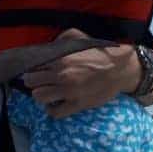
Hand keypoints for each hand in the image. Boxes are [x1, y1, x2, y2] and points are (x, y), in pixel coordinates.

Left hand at [21, 28, 135, 117]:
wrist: (121, 70)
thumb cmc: (100, 54)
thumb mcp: (81, 38)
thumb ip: (62, 39)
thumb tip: (47, 45)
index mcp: (60, 59)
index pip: (33, 66)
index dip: (33, 68)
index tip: (37, 70)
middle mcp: (61, 76)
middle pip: (30, 82)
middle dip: (33, 81)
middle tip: (41, 82)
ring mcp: (69, 92)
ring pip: (38, 97)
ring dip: (41, 95)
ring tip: (48, 92)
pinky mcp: (77, 104)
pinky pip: (55, 113)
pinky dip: (52, 110)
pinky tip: (56, 103)